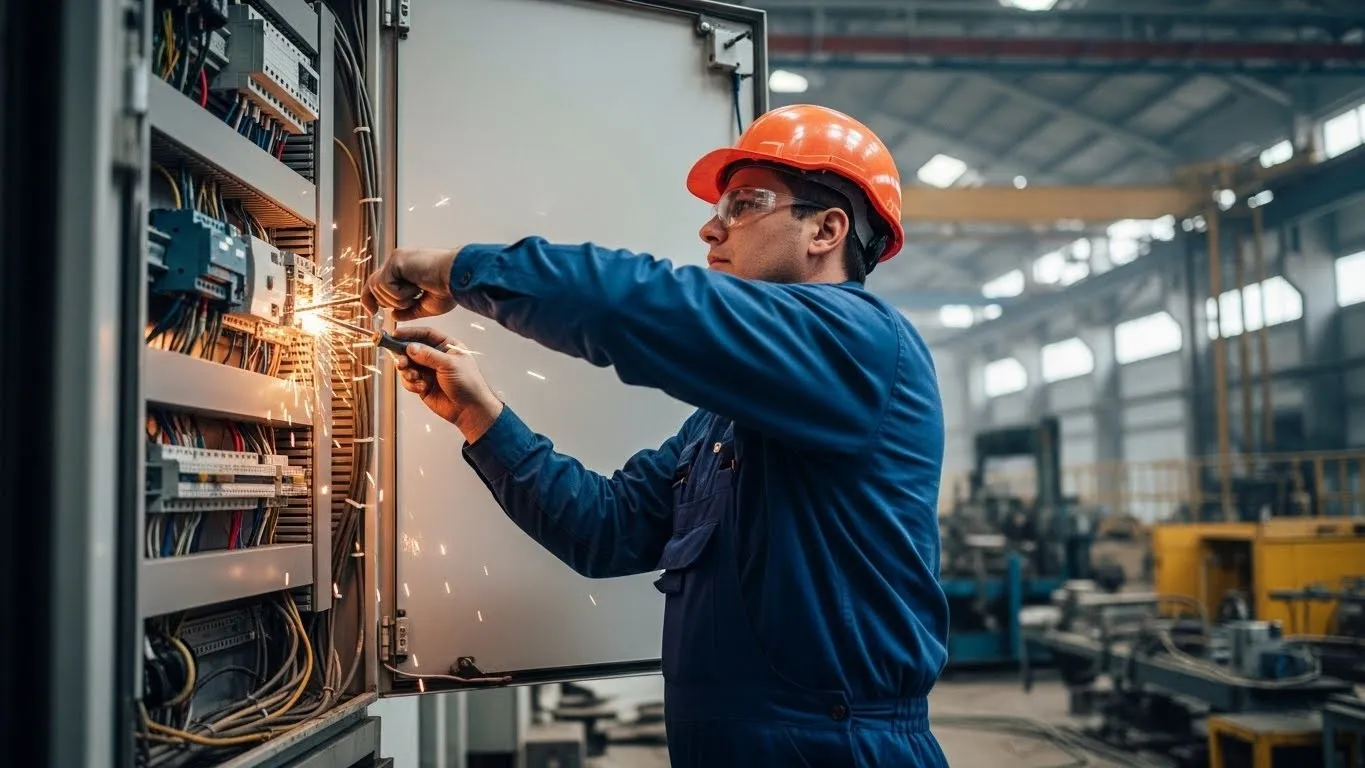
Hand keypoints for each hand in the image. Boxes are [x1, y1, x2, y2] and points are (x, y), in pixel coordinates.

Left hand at [361, 247, 459, 320]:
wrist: (457, 278)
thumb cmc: (448, 289)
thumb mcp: (426, 306)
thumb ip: (408, 311)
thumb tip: (393, 315)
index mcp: (404, 269)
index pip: (377, 283)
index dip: (370, 298)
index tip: (372, 312)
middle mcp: (397, 262)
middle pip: (372, 286)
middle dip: (387, 302)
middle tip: (409, 302)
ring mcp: (395, 260)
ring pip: (378, 288)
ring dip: (398, 299)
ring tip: (417, 294)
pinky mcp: (396, 260)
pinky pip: (385, 285)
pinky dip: (401, 294)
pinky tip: (417, 288)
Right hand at [391, 326, 503, 441]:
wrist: (470, 409)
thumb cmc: (467, 383)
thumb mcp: (449, 364)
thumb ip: (428, 355)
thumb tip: (410, 347)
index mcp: (446, 346)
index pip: (426, 334)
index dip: (410, 333)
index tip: (396, 334)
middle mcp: (436, 356)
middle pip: (412, 349)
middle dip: (404, 355)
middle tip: (401, 362)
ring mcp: (429, 371)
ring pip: (408, 365)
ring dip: (407, 371)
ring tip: (414, 377)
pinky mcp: (423, 384)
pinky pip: (409, 380)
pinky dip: (411, 383)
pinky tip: (422, 387)